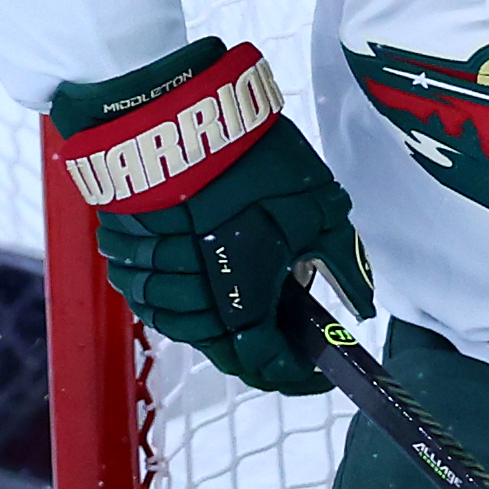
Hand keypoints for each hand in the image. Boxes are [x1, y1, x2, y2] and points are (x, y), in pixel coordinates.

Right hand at [54, 38, 364, 393]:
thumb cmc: (253, 163)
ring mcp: (152, 279)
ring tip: (246, 298)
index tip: (314, 369)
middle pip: (226, 351)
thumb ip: (344, 265)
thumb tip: (362, 307)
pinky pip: (148, 295)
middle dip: (259, 347)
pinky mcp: (126, 252)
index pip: (268, 365)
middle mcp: (194, 303)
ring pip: (184, 325)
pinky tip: (201, 278)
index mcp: (243, 302)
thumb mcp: (321, 212)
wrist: (177, 113)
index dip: (294, 375)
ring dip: (217, 321)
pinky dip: (177, 297)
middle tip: (284, 329)